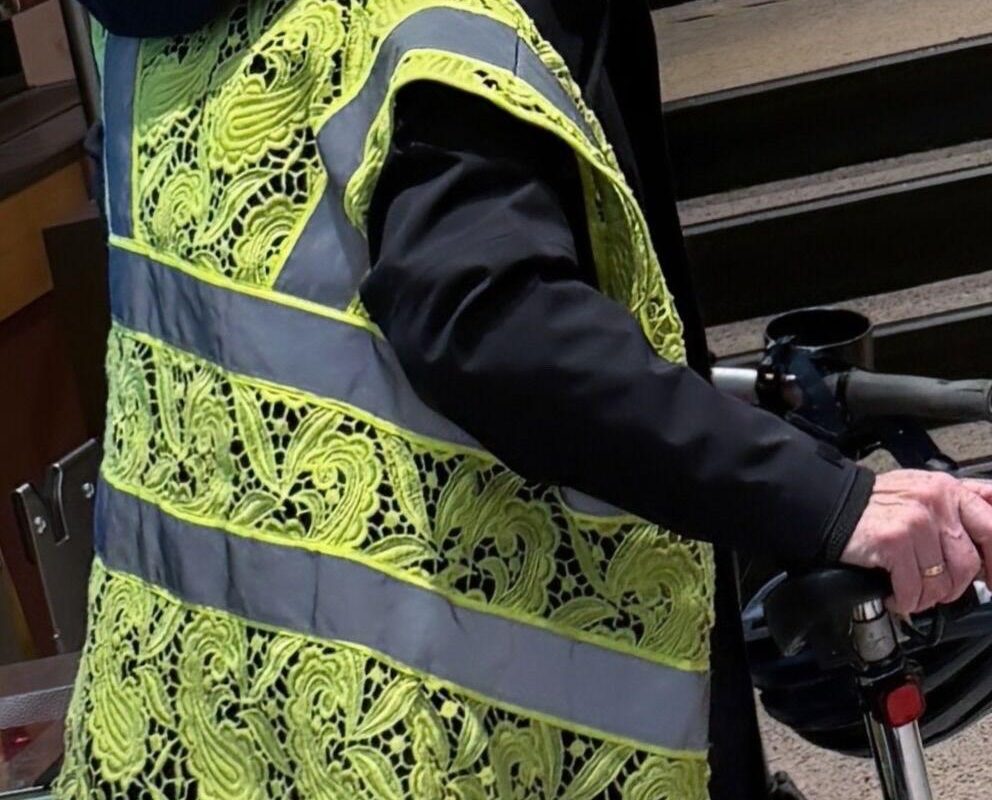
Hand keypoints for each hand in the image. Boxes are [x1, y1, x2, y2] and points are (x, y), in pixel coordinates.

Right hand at [840, 470, 988, 615]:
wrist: (829, 504)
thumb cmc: (873, 504)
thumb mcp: (921, 492)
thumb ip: (956, 508)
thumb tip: (986, 541)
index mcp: (948, 489)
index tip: (991, 581)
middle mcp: (936, 502)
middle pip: (969, 563)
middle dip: (955, 587)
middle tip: (940, 591)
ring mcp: (916, 521)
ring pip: (942, 581)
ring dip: (927, 597)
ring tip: (912, 592)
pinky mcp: (894, 541)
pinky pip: (913, 588)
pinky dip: (905, 600)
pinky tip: (895, 595)